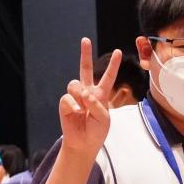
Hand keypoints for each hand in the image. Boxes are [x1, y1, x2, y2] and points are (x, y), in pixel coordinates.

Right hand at [60, 38, 121, 156]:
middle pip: (85, 69)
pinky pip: (67, 98)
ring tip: (83, 109)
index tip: (118, 52)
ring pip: (74, 83)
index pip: (108, 77)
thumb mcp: (104, 118)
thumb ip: (97, 104)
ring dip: (79, 94)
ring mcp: (76, 97)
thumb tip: (84, 92)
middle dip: (85, 54)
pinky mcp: (65, 103)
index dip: (113, 65)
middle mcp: (88, 92)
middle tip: (85, 39)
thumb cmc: (97, 131)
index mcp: (101, 94)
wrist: (84, 143)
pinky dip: (73, 105)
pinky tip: (77, 113)